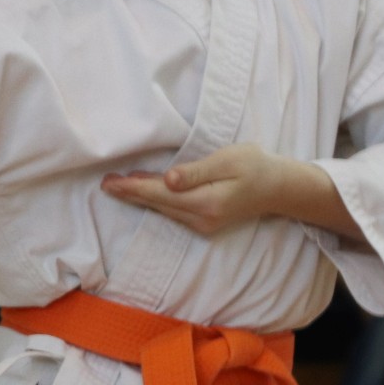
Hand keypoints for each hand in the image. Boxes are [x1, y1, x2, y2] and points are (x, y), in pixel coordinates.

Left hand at [102, 144, 303, 237]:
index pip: (160, 193)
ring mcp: (202, 224)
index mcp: (206, 202)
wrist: (278, 187)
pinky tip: (144, 190)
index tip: (111, 182)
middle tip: (105, 184)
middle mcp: (201, 218)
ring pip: (163, 209)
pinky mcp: (204, 222)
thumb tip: (167, 180)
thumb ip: (196, 171)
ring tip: (118, 186)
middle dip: (130, 194)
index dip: (134, 187)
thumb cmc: (255, 166)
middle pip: (158, 204)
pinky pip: (173, 211)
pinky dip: (156, 200)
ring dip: (141, 197)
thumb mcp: (228, 160)